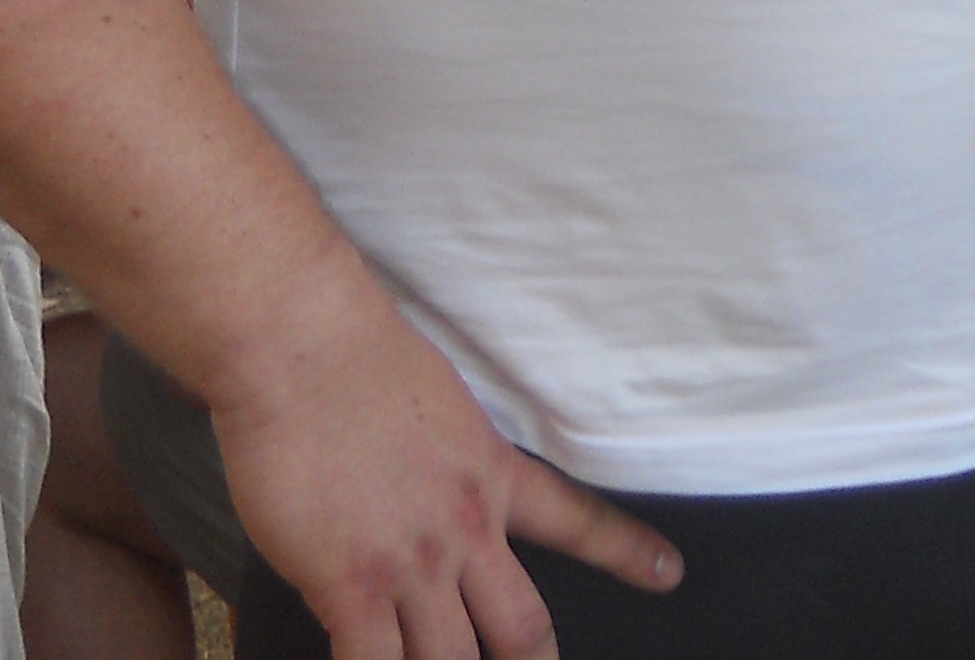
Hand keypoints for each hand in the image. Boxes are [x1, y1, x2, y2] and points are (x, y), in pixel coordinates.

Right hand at [206, 259, 679, 657]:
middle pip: (523, 629)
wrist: (305, 345)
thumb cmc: (355, 356)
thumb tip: (421, 489)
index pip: (577, 519)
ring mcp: (412, 565)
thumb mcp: (437, 404)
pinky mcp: (349, 586)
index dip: (627, 553)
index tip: (669, 574)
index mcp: (492, 474)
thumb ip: (444, 460)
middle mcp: (466, 529)